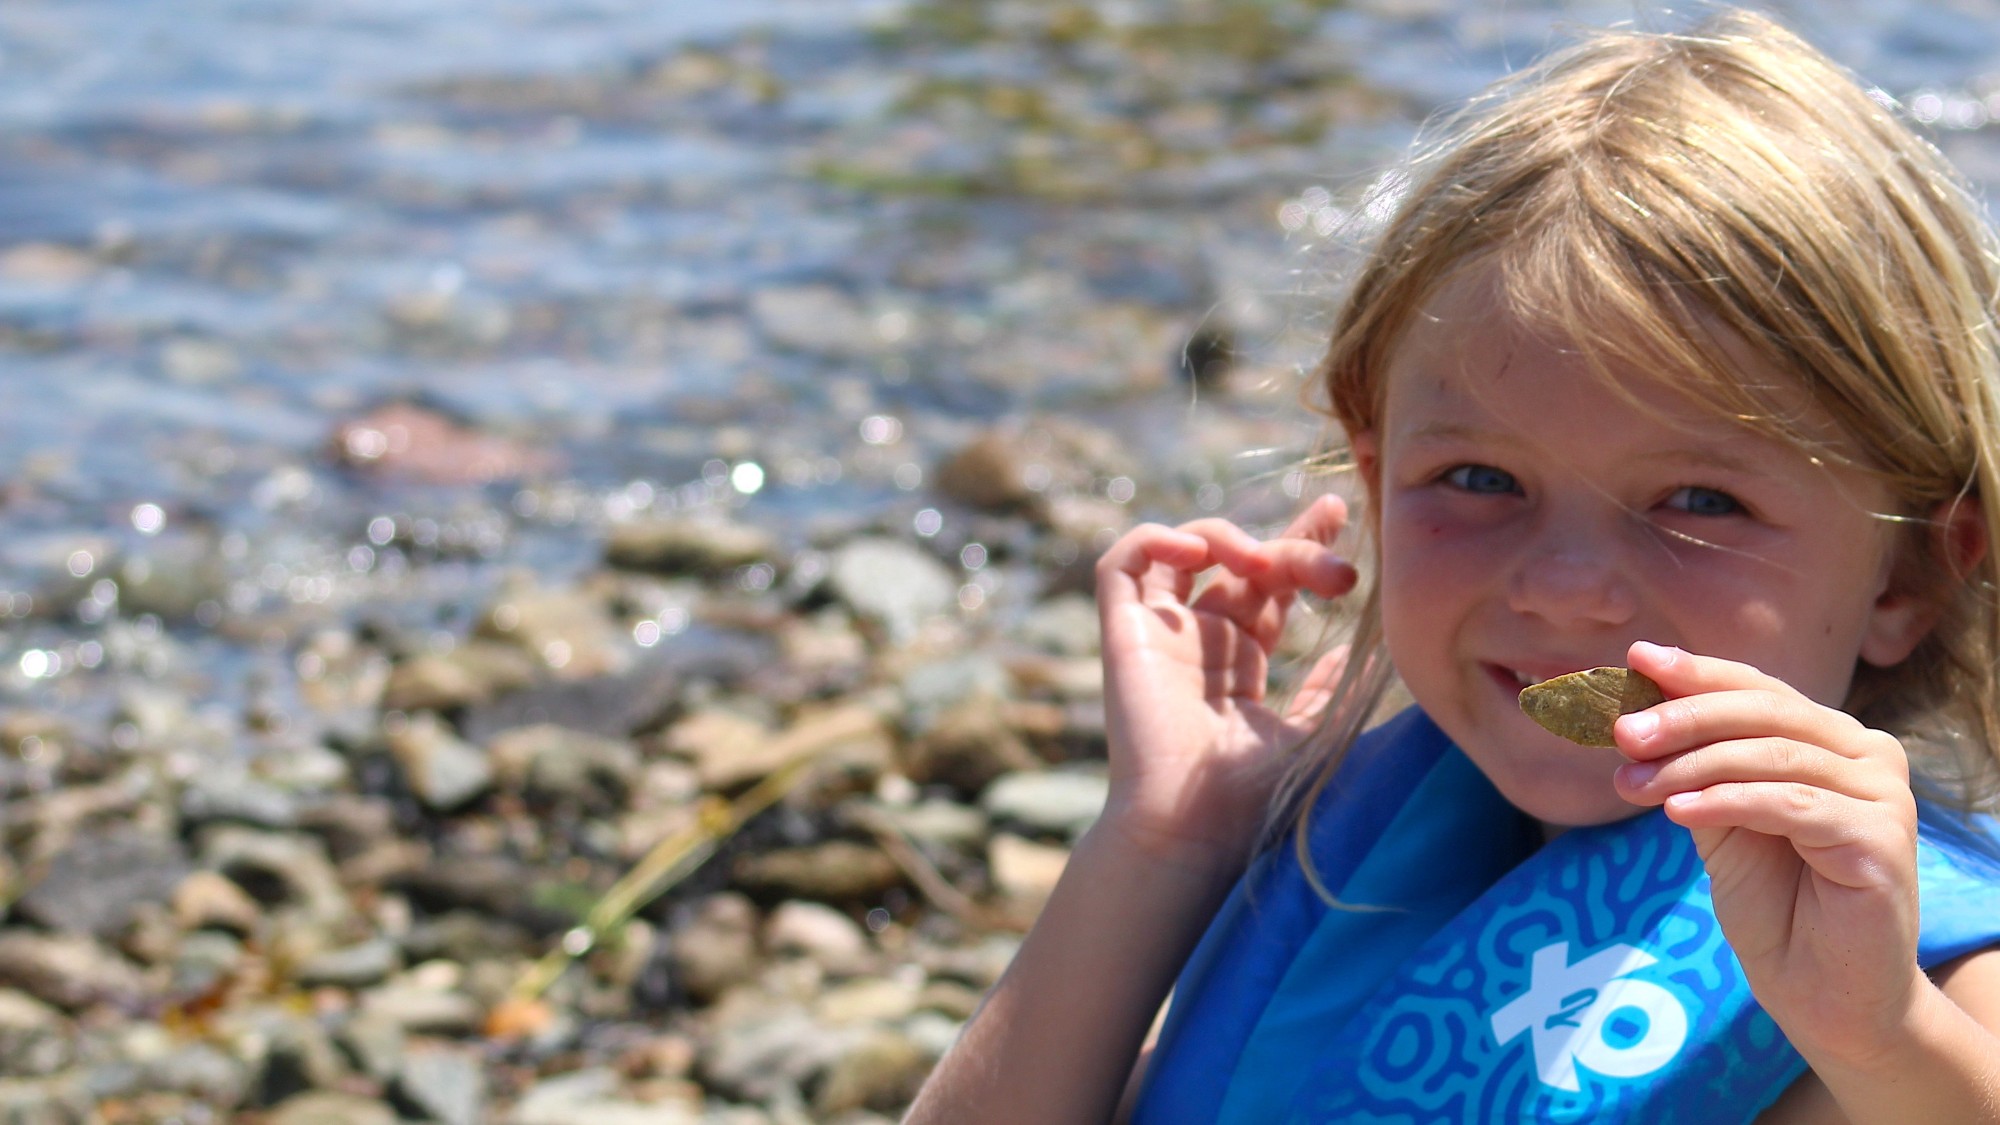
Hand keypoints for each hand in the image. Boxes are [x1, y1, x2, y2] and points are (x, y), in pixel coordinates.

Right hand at [1094, 494, 1357, 878]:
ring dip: (1225, 537)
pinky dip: (1154, 541)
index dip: (1302, 541)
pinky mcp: (1122, 634)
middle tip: (1337, 571)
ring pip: (1182, 551)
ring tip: (1265, 563)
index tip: (1342, 514)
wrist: (1193, 830)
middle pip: (1242, 562)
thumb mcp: (1310, 733)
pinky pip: (1121, 566)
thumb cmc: (1250, 799)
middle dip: (1293, 546)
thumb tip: (1358, 652)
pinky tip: (1198, 553)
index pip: (1270, 583)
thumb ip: (1326, 690)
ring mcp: (1159, 635)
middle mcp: (1199, 640)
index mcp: (1240, 660)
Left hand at [1611, 641, 1925, 1066]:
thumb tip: (1634, 714)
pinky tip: (1675, 810)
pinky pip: (1790, 805)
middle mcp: (1868, 755)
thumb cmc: (1775, 906)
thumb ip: (1695, 767)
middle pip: (1765, 714)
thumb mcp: (1720, 822)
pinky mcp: (1882, 840)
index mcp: (1832, 739)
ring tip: (1632, 782)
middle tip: (1622, 731)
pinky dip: (1727, 801)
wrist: (1822, 995)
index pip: (1759, 690)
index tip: (1635, 659)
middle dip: (1684, 717)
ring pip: (1771, 757)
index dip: (1697, 672)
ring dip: (1691, 765)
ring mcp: (1883, 795)